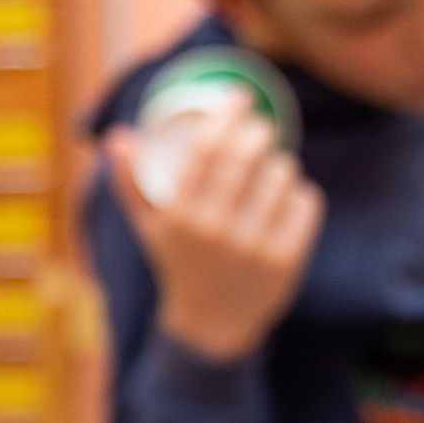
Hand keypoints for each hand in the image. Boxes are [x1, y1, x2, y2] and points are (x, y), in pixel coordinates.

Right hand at [102, 106, 323, 361]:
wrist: (211, 325)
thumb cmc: (179, 263)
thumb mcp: (150, 227)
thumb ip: (130, 182)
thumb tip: (119, 136)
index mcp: (178, 218)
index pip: (205, 150)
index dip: (226, 115)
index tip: (239, 97)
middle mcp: (214, 231)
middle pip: (247, 155)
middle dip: (259, 132)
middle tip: (261, 130)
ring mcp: (252, 247)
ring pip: (282, 174)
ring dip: (280, 166)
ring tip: (271, 174)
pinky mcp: (285, 260)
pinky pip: (305, 202)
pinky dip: (298, 195)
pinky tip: (287, 201)